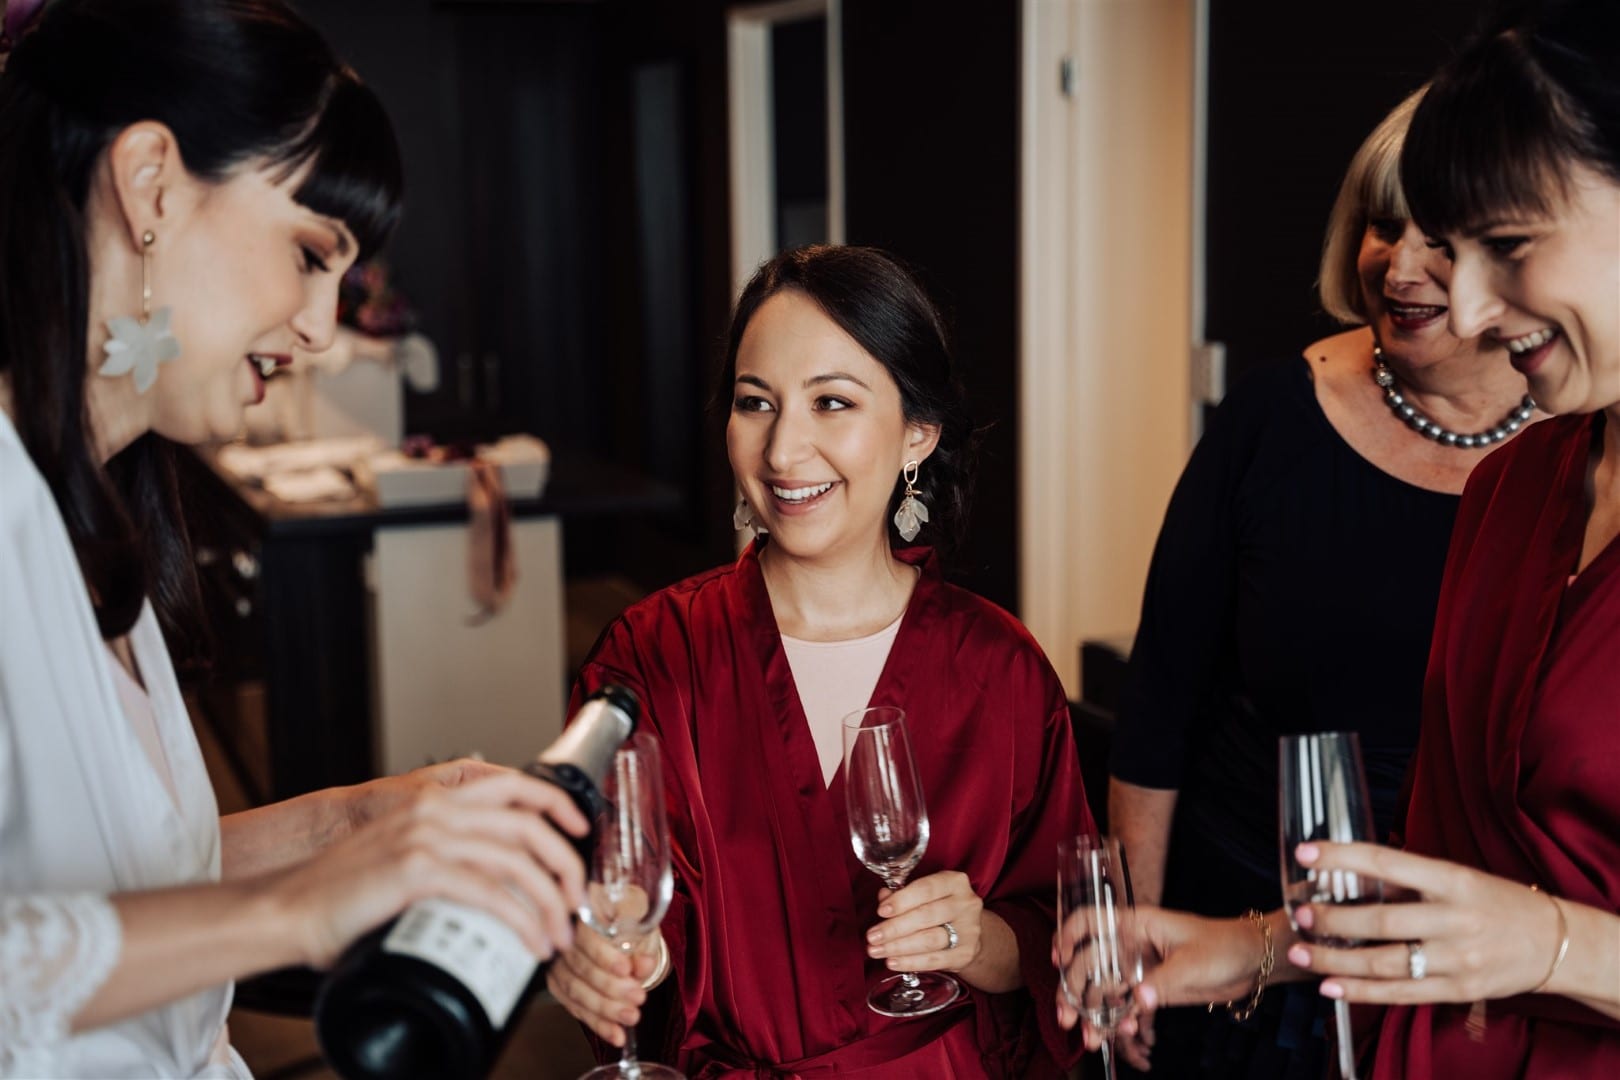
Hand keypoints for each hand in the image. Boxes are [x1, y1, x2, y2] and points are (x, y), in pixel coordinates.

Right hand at [271, 770, 588, 967]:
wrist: (288, 910)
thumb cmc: (342, 894)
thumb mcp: (401, 856)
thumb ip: (445, 853)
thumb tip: (496, 881)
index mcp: (434, 801)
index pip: (513, 785)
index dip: (557, 803)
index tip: (580, 829)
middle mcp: (434, 811)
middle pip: (528, 824)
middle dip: (565, 865)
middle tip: (576, 900)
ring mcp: (425, 838)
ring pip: (516, 860)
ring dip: (549, 901)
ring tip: (558, 935)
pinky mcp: (416, 872)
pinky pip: (490, 893)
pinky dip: (521, 920)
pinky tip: (531, 940)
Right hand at [547, 925, 661, 1047]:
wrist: (617, 922)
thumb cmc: (627, 915)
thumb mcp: (641, 920)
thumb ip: (642, 942)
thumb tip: (643, 965)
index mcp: (582, 911)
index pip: (586, 937)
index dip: (604, 956)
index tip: (625, 969)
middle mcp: (563, 936)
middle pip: (580, 968)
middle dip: (611, 988)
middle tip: (638, 997)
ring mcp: (557, 962)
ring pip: (576, 991)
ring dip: (606, 1010)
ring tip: (631, 1017)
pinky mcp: (558, 984)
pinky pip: (575, 1007)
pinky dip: (597, 1023)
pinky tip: (616, 1034)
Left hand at [866, 871, 983, 974]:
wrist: (968, 932)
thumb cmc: (940, 907)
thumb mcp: (925, 895)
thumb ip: (903, 894)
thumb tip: (883, 897)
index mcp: (955, 882)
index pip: (926, 889)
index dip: (901, 900)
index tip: (881, 911)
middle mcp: (966, 904)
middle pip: (926, 916)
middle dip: (894, 928)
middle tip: (872, 936)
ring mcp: (969, 930)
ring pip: (929, 939)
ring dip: (898, 947)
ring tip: (877, 950)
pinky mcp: (966, 954)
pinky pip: (935, 960)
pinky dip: (911, 962)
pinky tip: (893, 962)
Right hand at [1053, 905, 1268, 1054]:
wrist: (1251, 962)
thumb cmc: (1223, 947)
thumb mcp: (1192, 962)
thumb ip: (1163, 981)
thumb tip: (1137, 1000)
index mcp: (1135, 924)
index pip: (1089, 921)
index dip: (1067, 937)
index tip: (1059, 963)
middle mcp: (1130, 945)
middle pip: (1089, 964)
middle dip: (1076, 992)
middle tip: (1070, 1019)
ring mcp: (1139, 968)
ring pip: (1105, 991)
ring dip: (1096, 1015)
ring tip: (1093, 1039)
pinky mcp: (1150, 989)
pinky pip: (1128, 1008)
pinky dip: (1125, 1026)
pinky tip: (1130, 1044)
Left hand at [1287, 841, 1564, 1004]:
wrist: (1555, 942)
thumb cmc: (1497, 902)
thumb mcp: (1458, 878)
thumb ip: (1408, 880)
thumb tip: (1347, 871)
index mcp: (1453, 880)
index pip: (1388, 863)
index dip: (1343, 857)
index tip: (1305, 853)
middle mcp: (1455, 918)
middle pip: (1382, 919)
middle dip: (1334, 918)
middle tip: (1299, 914)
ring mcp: (1458, 958)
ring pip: (1386, 962)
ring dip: (1337, 958)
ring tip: (1302, 951)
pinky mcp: (1459, 990)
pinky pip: (1401, 993)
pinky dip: (1362, 992)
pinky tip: (1331, 986)